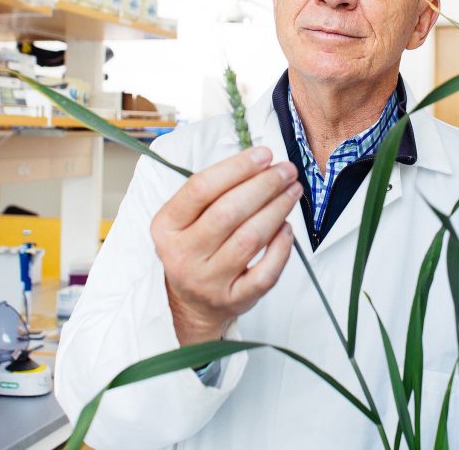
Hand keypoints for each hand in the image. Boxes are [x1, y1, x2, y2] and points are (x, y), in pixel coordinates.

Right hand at [151, 146, 301, 345]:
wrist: (190, 304)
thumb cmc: (195, 248)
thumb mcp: (186, 219)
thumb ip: (214, 191)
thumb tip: (260, 163)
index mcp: (166, 227)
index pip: (200, 189)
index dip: (236, 168)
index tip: (264, 154)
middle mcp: (183, 255)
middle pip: (228, 212)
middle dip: (263, 186)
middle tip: (286, 170)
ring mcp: (207, 281)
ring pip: (249, 239)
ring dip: (277, 210)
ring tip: (292, 191)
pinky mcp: (233, 300)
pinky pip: (265, 272)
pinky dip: (281, 248)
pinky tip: (287, 228)